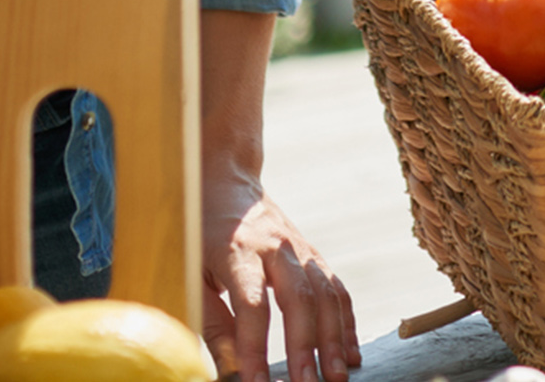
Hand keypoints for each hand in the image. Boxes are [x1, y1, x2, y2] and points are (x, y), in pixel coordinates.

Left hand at [202, 175, 355, 381]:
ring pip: (326, 295)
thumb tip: (228, 366)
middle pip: (298, 299)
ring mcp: (300, 250)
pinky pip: (338, 290)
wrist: (226, 182)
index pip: (252, 304)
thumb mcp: (193, 273)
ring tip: (338, 376)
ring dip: (334, 339)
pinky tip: (351, 353)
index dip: (255, 345)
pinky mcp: (314, 256)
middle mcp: (275, 247)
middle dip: (306, 346)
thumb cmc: (200, 235)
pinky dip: (347, 323)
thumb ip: (210, 319)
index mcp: (237, 251)